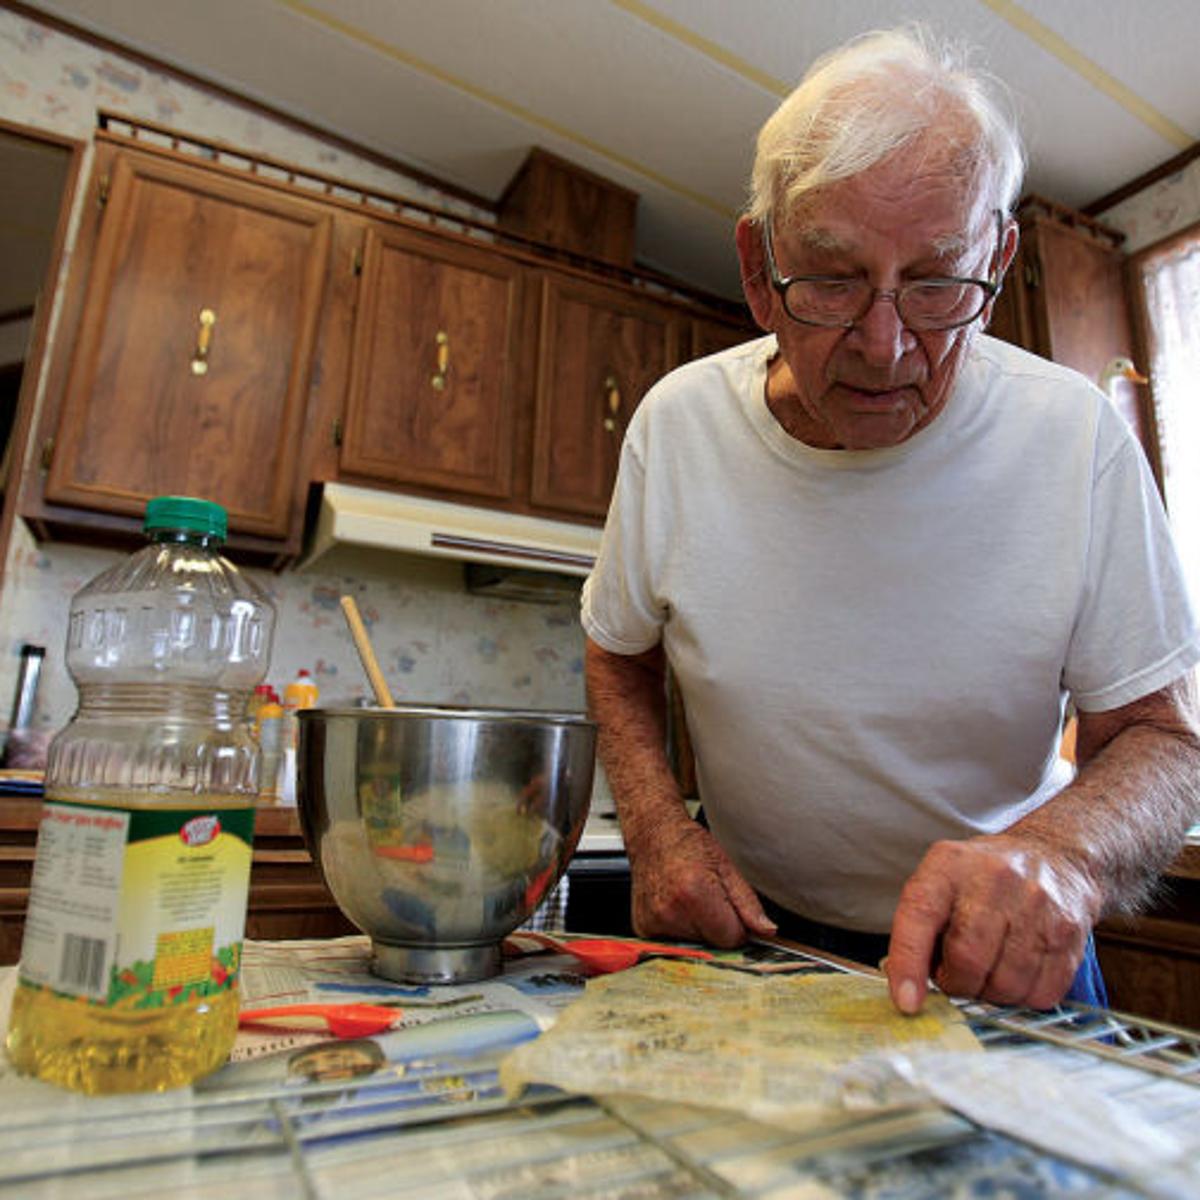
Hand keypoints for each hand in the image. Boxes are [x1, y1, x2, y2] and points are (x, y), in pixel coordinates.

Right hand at [627, 818, 776, 947]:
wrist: (652, 835)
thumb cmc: (688, 845)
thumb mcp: (726, 865)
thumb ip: (748, 902)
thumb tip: (766, 930)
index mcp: (694, 894)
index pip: (731, 937)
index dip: (736, 924)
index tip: (728, 906)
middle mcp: (670, 912)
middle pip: (712, 944)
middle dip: (716, 927)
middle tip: (706, 898)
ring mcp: (653, 923)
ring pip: (695, 945)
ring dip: (698, 929)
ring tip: (689, 900)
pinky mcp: (643, 928)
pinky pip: (674, 944)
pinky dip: (680, 930)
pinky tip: (676, 907)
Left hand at [885, 835, 1101, 1012]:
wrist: (1052, 856)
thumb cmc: (982, 879)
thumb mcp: (939, 881)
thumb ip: (916, 927)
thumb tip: (906, 987)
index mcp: (948, 866)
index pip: (920, 913)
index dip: (909, 962)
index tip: (906, 1002)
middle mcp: (994, 880)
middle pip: (967, 959)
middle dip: (956, 983)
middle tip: (956, 974)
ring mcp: (1037, 906)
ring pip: (1006, 984)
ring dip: (990, 992)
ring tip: (987, 968)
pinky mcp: (1069, 934)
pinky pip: (1040, 993)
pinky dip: (1022, 996)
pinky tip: (1016, 972)